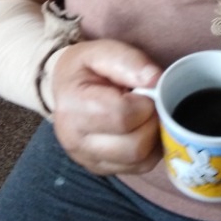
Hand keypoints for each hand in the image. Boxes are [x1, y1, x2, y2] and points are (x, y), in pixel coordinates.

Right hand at [51, 39, 162, 175]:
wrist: (64, 88)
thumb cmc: (84, 68)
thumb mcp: (101, 51)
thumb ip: (128, 60)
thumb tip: (156, 80)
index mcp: (73, 106)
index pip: (123, 117)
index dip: (145, 103)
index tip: (143, 91)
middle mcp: (75, 140)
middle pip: (134, 147)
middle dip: (152, 123)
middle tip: (148, 105)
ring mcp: (87, 159)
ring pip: (140, 162)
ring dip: (153, 138)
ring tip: (145, 116)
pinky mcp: (100, 169)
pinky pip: (139, 168)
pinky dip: (149, 150)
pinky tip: (142, 129)